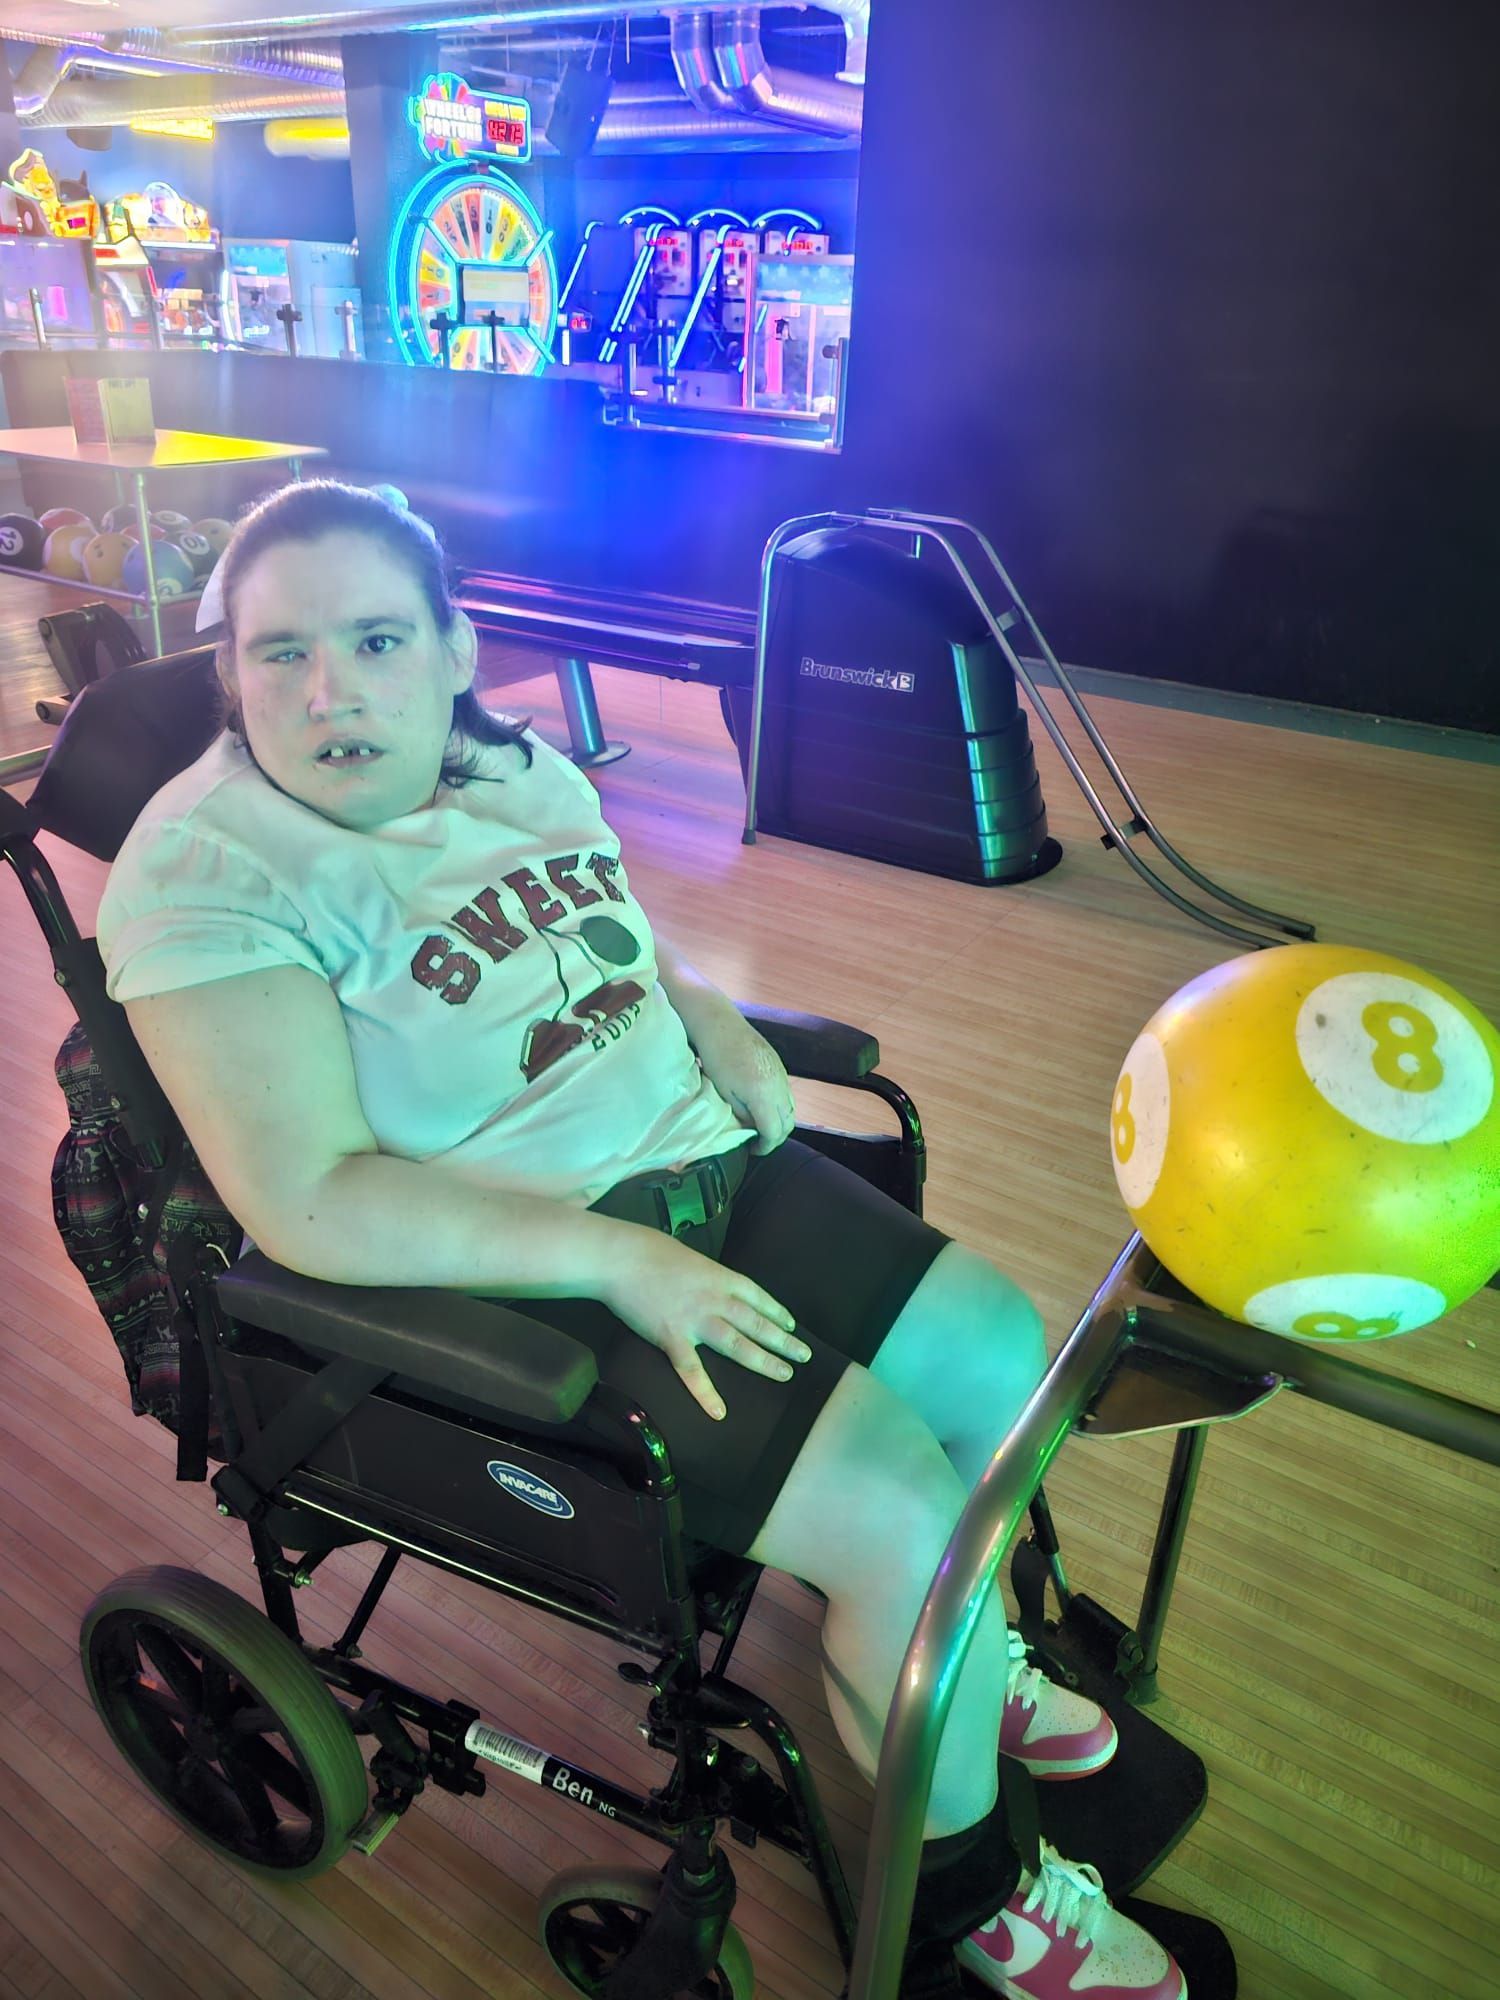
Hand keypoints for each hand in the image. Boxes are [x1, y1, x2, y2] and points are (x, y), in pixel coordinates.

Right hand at [603, 1227, 810, 1419]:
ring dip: (763, 1360)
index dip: (777, 1312)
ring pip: (737, 1344)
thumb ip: (705, 1277)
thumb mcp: (690, 1259)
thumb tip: (712, 1286)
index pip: (758, 1297)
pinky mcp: (671, 1337)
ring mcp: (695, 1320)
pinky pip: (692, 1371)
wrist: (621, 1258)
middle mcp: (715, 1299)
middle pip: (757, 1323)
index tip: (791, 1325)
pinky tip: (719, 1411)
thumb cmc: (651, 1252)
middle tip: (804, 1355)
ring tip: (784, 1373)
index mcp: (720, 1277)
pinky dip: (706, 1393)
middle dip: (783, 1340)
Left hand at [691, 1008, 796, 1155]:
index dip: (765, 1146)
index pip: (774, 1132)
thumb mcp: (726, 1094)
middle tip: (759, 1142)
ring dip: (781, 1122)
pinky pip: (788, 1094)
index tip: (754, 1149)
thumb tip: (752, 1128)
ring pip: (791, 1109)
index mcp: (764, 1096)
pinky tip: (765, 1106)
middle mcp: (779, 1086)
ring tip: (762, 1126)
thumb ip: (743, 1115)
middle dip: (776, 1137)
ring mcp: (782, 1075)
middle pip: (788, 1123)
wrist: (721, 1025)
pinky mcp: (780, 1066)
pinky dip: (781, 1107)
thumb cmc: (716, 1059)